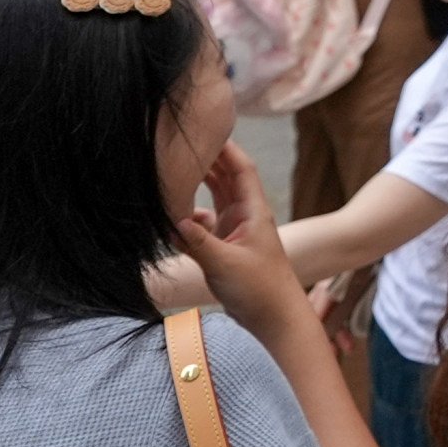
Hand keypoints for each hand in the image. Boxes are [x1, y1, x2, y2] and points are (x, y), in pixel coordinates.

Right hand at [174, 142, 311, 337]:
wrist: (276, 319)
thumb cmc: (261, 290)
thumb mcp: (225, 264)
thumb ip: (197, 241)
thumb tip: (171, 217)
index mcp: (253, 210)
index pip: (240, 167)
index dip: (225, 146)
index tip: (205, 127)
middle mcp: (245, 215)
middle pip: (224, 177)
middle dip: (206, 158)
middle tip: (180, 141)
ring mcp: (235, 230)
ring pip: (213, 198)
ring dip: (196, 185)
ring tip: (171, 168)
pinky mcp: (225, 247)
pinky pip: (203, 224)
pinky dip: (188, 218)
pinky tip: (171, 217)